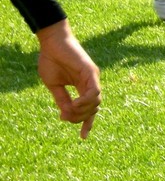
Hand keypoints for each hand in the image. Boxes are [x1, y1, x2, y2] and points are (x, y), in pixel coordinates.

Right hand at [36, 20, 100, 138]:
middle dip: (81, 118)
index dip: (88, 123)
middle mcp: (91, 82)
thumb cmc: (52, 60)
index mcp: (83, 86)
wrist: (52, 43)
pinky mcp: (90, 71)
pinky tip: (74, 104)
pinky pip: (94, 91)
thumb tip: (66, 115)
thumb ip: (62, 99)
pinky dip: (85, 101)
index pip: (91, 108)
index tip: (83, 137)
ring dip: (82, 111)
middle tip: (65, 117)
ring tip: (68, 111)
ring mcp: (92, 76)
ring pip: (96, 101)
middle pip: (94, 108)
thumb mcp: (55, 85)